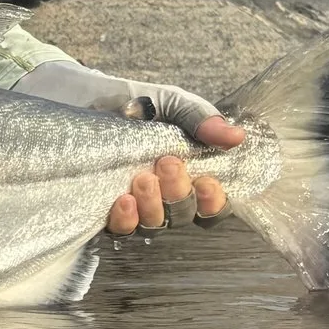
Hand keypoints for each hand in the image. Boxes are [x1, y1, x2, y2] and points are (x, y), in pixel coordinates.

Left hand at [106, 118, 240, 234]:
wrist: (92, 99)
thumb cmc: (139, 105)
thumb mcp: (173, 105)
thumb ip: (202, 120)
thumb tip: (236, 137)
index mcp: (189, 176)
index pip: (211, 206)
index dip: (213, 203)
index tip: (206, 182)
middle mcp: (166, 197)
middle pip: (183, 215)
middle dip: (178, 192)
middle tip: (167, 163)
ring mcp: (137, 206)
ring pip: (155, 225)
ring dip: (153, 205)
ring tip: (143, 179)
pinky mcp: (107, 209)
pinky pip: (122, 229)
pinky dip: (126, 219)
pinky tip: (124, 200)